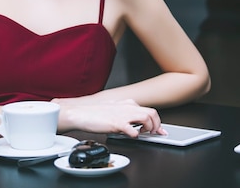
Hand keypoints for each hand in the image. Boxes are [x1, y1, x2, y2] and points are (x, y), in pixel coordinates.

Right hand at [52, 98, 166, 137]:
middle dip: (157, 125)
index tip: (159, 129)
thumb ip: (125, 115)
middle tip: (155, 133)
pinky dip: (136, 134)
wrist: (80, 114)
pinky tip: (132, 136)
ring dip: (149, 128)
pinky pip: (133, 129)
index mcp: (127, 104)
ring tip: (144, 134)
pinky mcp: (116, 123)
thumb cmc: (94, 114)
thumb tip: (134, 125)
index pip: (148, 110)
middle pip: (152, 113)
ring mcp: (122, 114)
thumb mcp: (113, 110)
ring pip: (147, 118)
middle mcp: (127, 107)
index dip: (157, 121)